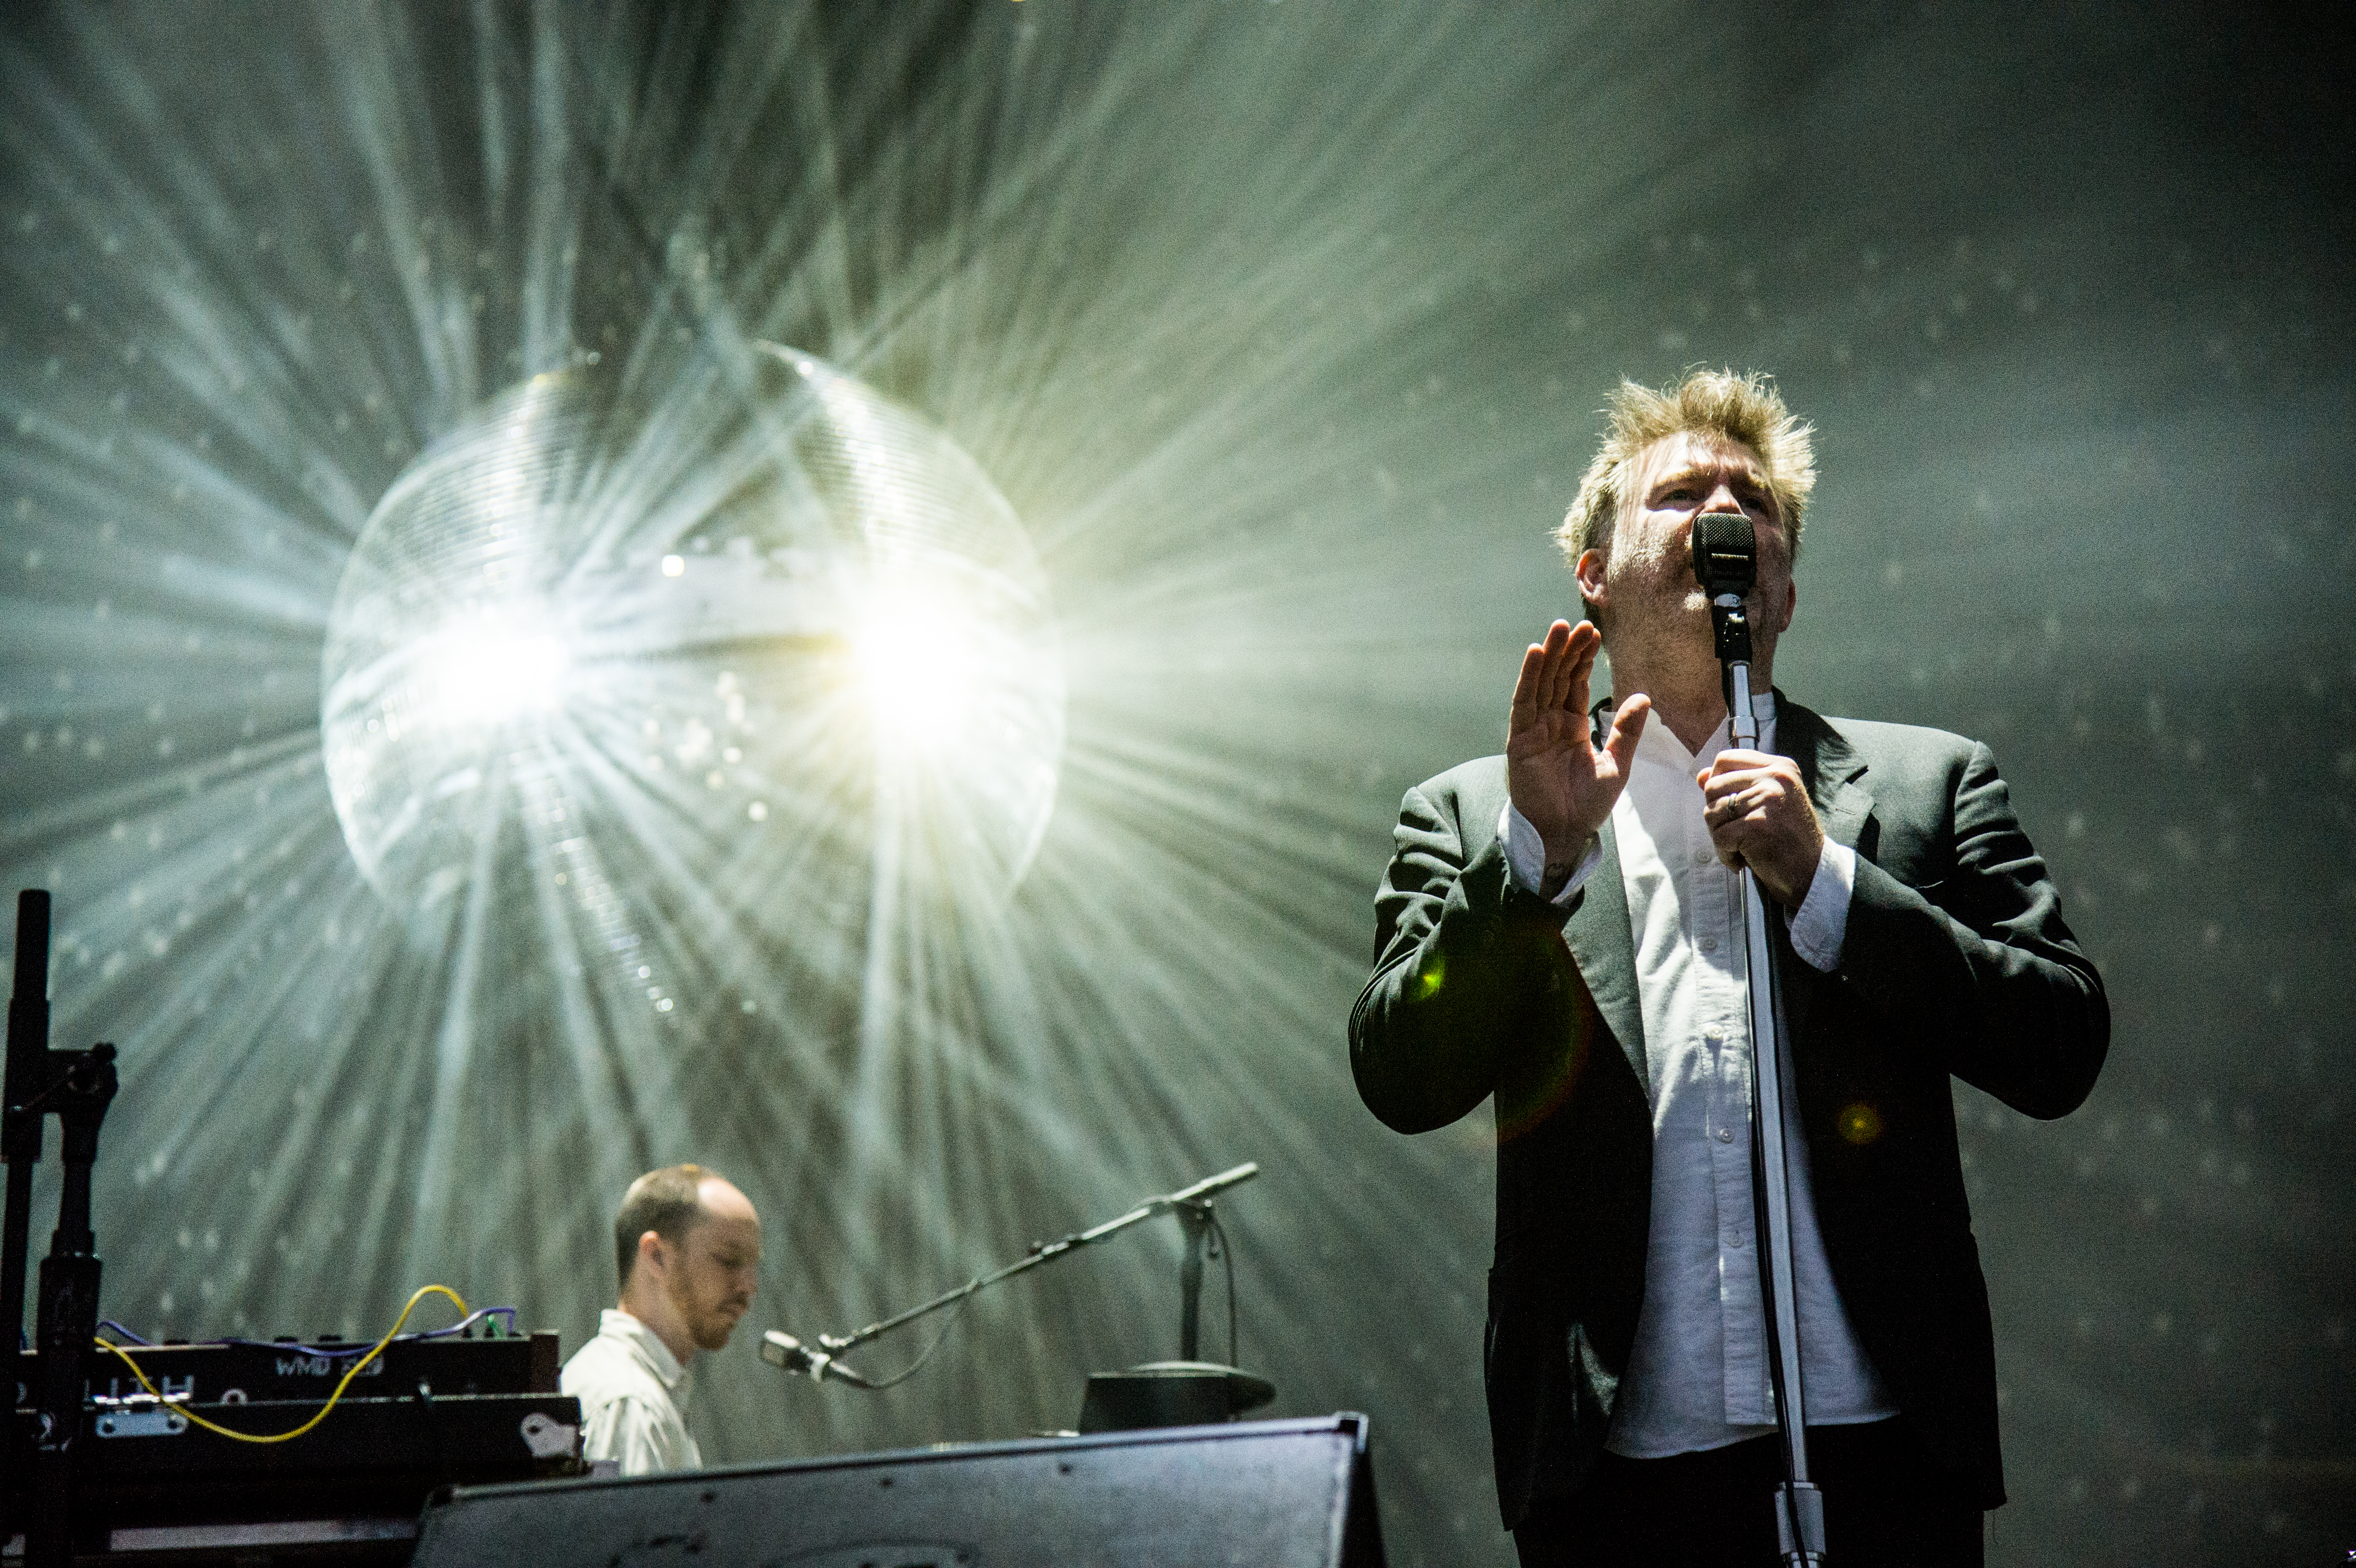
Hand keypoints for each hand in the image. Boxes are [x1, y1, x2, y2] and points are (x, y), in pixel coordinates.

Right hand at [1507, 620, 1649, 894]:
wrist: (1565, 832)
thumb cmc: (1588, 805)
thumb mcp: (1616, 764)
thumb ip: (1626, 731)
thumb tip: (1643, 697)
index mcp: (1573, 727)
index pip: (1576, 684)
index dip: (1582, 659)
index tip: (1592, 634)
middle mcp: (1551, 723)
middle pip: (1557, 677)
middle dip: (1567, 650)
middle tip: (1577, 623)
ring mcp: (1534, 729)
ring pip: (1541, 683)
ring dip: (1548, 655)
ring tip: (1558, 628)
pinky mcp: (1520, 740)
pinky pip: (1524, 702)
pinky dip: (1528, 677)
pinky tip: (1535, 654)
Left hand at [1695, 749, 1823, 907]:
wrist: (1813, 872)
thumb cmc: (1787, 838)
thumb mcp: (1766, 803)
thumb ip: (1736, 785)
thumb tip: (1700, 776)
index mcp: (1780, 768)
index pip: (1726, 759)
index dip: (1715, 782)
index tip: (1726, 805)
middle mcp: (1775, 778)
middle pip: (1713, 787)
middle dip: (1716, 816)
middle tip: (1735, 834)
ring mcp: (1767, 800)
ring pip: (1711, 812)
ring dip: (1720, 837)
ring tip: (1742, 847)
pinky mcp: (1757, 825)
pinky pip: (1719, 837)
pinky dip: (1726, 854)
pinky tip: (1743, 861)